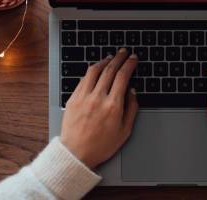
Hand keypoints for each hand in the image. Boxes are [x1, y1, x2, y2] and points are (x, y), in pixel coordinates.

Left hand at [61, 49, 138, 168]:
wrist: (75, 154)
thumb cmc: (100, 146)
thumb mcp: (124, 131)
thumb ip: (131, 109)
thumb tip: (132, 91)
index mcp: (113, 105)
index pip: (123, 77)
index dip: (130, 64)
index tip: (133, 59)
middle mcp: (98, 98)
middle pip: (110, 70)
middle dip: (119, 58)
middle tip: (124, 52)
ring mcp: (84, 97)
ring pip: (95, 71)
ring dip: (104, 61)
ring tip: (110, 57)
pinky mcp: (73, 98)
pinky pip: (83, 79)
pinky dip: (91, 71)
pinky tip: (96, 69)